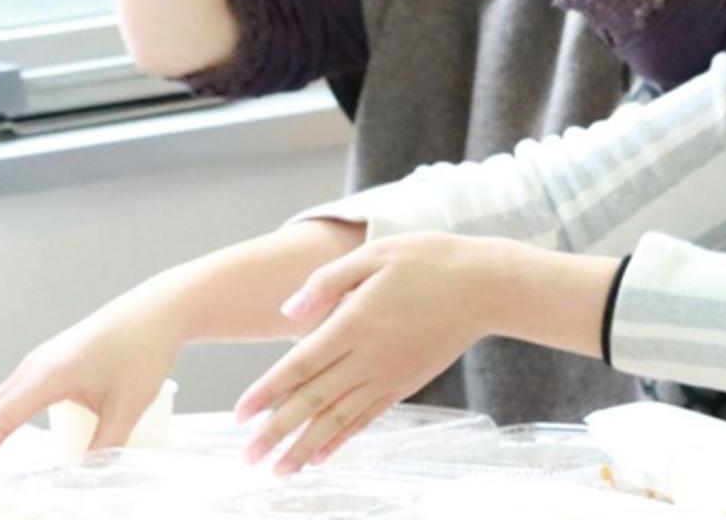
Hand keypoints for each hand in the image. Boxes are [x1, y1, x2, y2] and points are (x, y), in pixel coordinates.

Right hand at [0, 293, 184, 493]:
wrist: (159, 310)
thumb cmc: (146, 350)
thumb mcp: (129, 404)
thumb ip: (104, 445)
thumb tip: (81, 480)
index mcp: (49, 374)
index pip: (0, 420)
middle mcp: (34, 367)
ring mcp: (38, 363)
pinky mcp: (48, 364)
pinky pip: (8, 397)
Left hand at [233, 232, 507, 473]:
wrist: (486, 286)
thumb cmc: (430, 261)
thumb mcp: (376, 254)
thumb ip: (328, 281)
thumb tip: (288, 312)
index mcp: (355, 323)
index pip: (300, 365)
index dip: (267, 392)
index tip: (239, 416)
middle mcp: (369, 357)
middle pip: (313, 401)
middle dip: (276, 433)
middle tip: (248, 459)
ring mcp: (389, 374)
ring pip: (338, 418)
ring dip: (305, 447)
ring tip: (279, 470)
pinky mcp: (405, 383)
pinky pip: (367, 417)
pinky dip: (342, 439)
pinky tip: (323, 455)